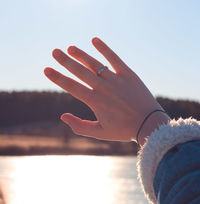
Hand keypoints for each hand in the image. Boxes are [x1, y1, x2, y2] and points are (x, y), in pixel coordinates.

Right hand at [44, 37, 168, 144]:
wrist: (148, 124)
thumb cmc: (123, 130)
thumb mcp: (99, 133)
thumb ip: (79, 126)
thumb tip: (62, 116)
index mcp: (95, 101)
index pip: (71, 86)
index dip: (57, 77)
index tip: (47, 69)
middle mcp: (103, 88)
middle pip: (80, 71)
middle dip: (65, 61)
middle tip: (54, 52)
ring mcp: (116, 80)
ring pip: (94, 63)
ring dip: (81, 54)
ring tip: (71, 48)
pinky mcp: (128, 74)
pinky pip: (114, 58)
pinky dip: (104, 48)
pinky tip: (94, 40)